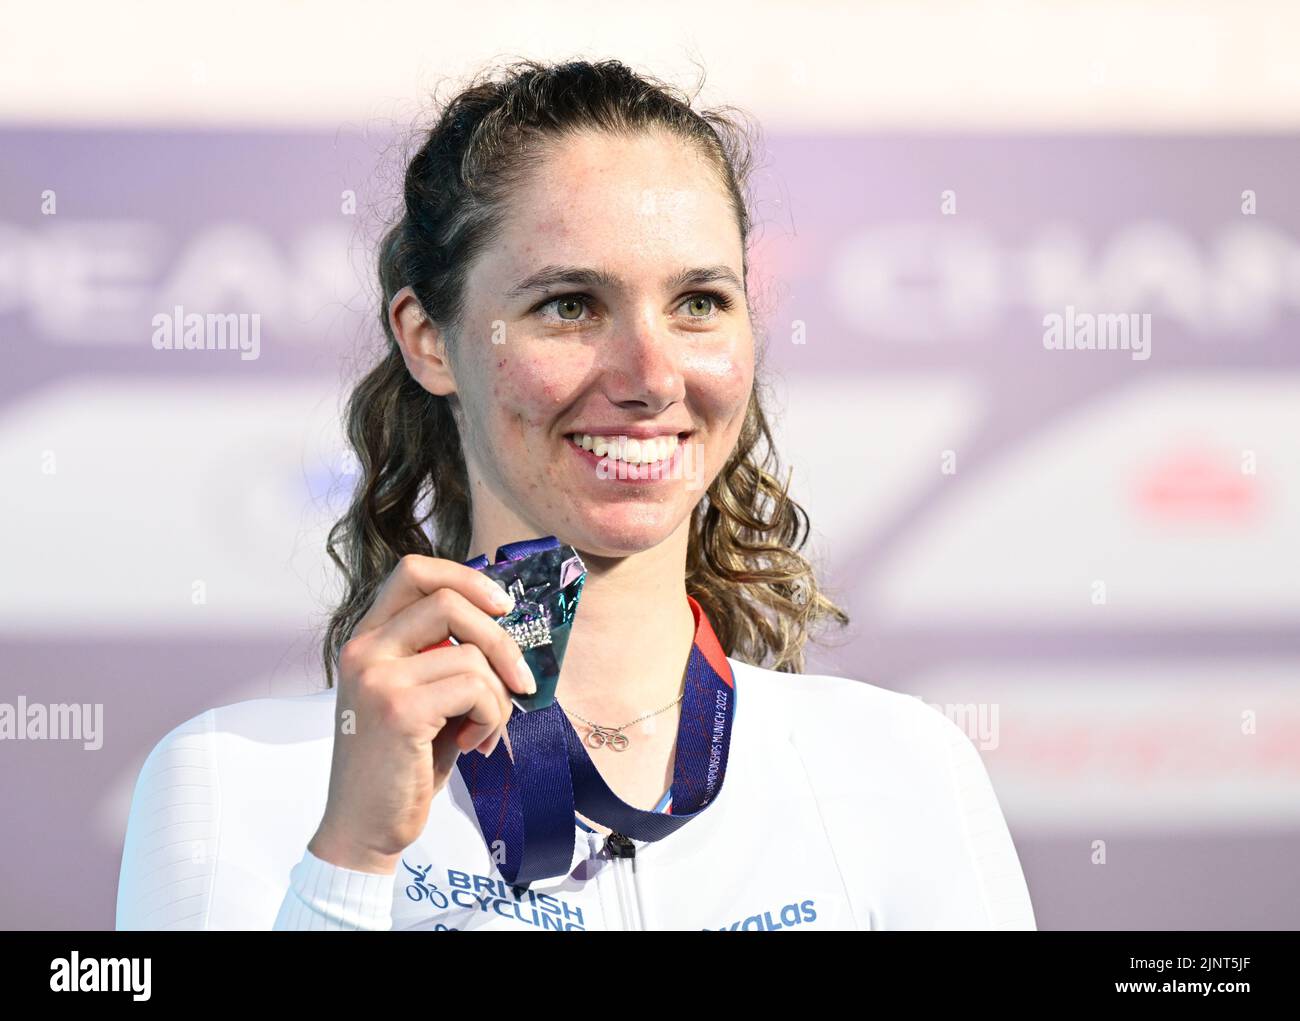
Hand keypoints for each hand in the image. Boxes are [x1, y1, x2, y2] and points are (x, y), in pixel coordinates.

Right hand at [308, 555, 535, 874]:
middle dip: (500, 640)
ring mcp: (377, 676)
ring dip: (497, 696)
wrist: (364, 828)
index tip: (502, 607)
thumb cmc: (401, 763)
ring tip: (483, 730)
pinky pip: (475, 688)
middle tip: (520, 681)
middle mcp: (364, 649)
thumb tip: (502, 621)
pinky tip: (474, 744)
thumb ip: (443, 654)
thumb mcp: (420, 694)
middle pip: (450, 600)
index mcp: (367, 638)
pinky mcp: (399, 709)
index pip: (414, 571)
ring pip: (472, 653)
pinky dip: (491, 717)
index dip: (466, 578)